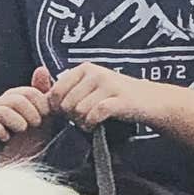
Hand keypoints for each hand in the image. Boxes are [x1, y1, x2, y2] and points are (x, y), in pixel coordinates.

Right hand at [0, 70, 56, 163]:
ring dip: (17, 121)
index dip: (40, 102)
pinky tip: (6, 138)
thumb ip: (44, 95)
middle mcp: (0, 105)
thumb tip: (41, 69)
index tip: (47, 115)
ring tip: (22, 130)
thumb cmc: (32, 143)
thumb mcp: (45, 119)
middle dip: (30, 111)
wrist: (19, 167)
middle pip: (15, 98)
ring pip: (1, 109)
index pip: (28, 91)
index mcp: (16, 99)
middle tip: (37, 124)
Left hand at [45, 62, 161, 131]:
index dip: (58, 108)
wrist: (149, 100)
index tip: (69, 114)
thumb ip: (69, 89)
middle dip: (71, 117)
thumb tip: (44, 97)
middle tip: (83, 119)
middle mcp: (95, 73)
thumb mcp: (91, 87)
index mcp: (84, 69)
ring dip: (82, 122)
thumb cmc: (115, 96)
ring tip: (91, 122)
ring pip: (79, 111)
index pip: (56, 91)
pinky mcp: (120, 100)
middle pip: (67, 103)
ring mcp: (109, 85)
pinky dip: (93, 124)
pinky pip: (95, 115)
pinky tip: (97, 125)